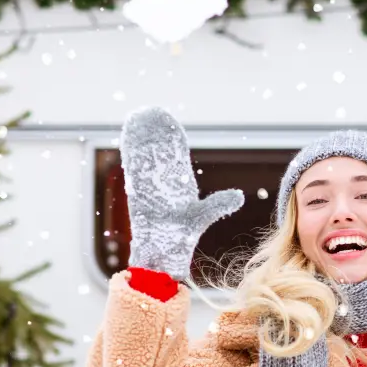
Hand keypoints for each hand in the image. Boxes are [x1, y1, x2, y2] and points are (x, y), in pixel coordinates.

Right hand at [119, 106, 243, 280]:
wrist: (161, 254)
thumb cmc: (180, 238)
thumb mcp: (202, 216)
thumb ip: (218, 203)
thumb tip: (239, 196)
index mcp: (176, 185)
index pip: (174, 157)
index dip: (171, 139)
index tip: (168, 121)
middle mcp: (160, 183)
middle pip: (157, 152)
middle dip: (154, 133)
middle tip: (151, 112)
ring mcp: (147, 187)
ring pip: (144, 157)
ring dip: (141, 137)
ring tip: (138, 116)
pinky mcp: (136, 192)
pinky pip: (132, 169)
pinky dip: (130, 152)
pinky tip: (127, 136)